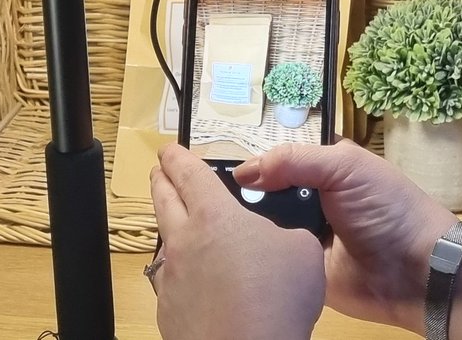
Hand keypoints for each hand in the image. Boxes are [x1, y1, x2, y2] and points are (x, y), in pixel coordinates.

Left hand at [150, 144, 325, 339]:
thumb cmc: (276, 299)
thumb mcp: (302, 250)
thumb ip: (285, 232)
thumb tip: (277, 242)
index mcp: (215, 216)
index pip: (189, 173)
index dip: (178, 156)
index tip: (170, 149)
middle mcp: (185, 241)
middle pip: (162, 200)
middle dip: (160, 180)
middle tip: (160, 171)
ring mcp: (171, 278)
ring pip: (164, 243)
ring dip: (170, 229)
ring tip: (182, 228)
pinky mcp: (168, 312)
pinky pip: (170, 282)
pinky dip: (181, 275)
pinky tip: (199, 284)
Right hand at [232, 140, 456, 332]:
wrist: (415, 272)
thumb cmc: (388, 208)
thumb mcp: (346, 167)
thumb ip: (295, 160)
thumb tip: (243, 173)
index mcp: (323, 165)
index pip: (278, 156)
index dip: (254, 158)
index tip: (217, 164)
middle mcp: (310, 197)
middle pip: (264, 191)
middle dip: (244, 194)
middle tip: (212, 198)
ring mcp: (303, 234)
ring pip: (262, 224)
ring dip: (246, 224)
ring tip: (216, 222)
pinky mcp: (300, 267)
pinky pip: (270, 258)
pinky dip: (255, 255)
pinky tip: (230, 249)